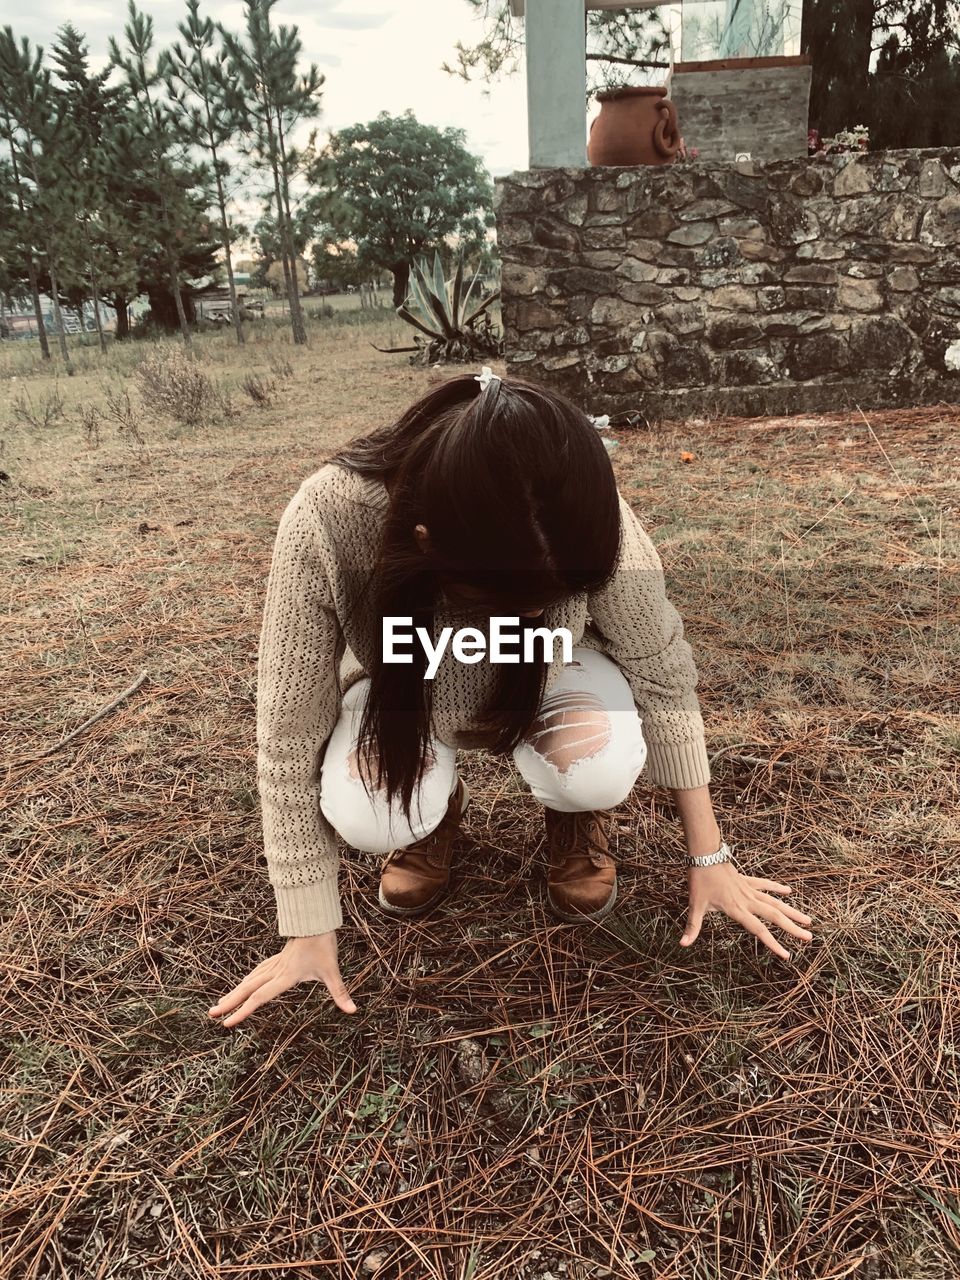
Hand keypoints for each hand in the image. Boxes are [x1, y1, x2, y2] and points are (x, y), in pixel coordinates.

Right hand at [208, 932, 357, 1026]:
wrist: (316, 920)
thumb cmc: (323, 944)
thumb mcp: (332, 970)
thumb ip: (340, 992)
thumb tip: (352, 1009)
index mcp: (285, 976)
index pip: (260, 997)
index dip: (243, 1011)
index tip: (227, 1023)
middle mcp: (276, 971)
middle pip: (247, 989)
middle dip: (229, 1002)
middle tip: (211, 1014)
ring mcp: (275, 963)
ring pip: (250, 979)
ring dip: (235, 992)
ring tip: (221, 1002)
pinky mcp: (278, 958)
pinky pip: (257, 971)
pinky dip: (247, 980)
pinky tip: (244, 984)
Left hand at [679, 862, 813, 960]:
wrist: (704, 854)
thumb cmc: (699, 880)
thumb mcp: (695, 905)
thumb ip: (692, 926)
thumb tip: (682, 943)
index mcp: (737, 909)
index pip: (759, 930)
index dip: (773, 944)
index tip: (787, 955)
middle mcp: (747, 900)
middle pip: (775, 916)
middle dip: (792, 928)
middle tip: (809, 937)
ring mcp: (749, 889)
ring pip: (775, 901)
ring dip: (791, 911)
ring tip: (807, 920)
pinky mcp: (746, 880)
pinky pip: (765, 885)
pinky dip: (777, 888)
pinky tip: (788, 891)